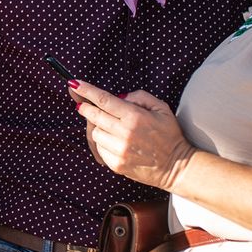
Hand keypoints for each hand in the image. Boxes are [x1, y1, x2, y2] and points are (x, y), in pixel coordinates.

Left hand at [71, 81, 197, 192]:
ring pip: (94, 133)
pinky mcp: (116, 164)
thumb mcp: (161, 108)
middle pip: (93, 116)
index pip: (103, 100)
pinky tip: (114, 142)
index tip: (74, 84)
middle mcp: (124, 133)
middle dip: (84, 107)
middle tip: (81, 104)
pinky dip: (102, 143)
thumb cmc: (169, 135)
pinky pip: (99, 149)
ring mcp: (119, 150)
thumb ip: (139, 97)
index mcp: (135, 117)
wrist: (177, 166)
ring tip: (110, 127)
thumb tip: (119, 96)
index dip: (86, 91)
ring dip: (97, 127)